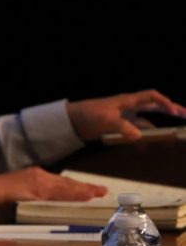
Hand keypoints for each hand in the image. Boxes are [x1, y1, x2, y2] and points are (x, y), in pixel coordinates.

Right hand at [0, 166, 107, 207]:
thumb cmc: (4, 189)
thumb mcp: (23, 185)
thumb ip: (37, 188)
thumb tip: (51, 196)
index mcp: (39, 175)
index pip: (62, 182)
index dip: (78, 186)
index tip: (92, 189)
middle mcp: (42, 177)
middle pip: (67, 184)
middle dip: (85, 188)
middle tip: (103, 190)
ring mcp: (41, 184)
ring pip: (66, 188)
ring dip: (83, 191)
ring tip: (97, 193)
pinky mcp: (38, 190)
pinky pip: (59, 194)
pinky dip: (72, 194)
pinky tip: (82, 196)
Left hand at [67, 90, 185, 141]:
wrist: (72, 121)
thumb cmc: (89, 114)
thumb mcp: (106, 119)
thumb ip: (123, 127)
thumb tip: (140, 137)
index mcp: (127, 101)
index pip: (151, 97)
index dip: (165, 102)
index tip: (175, 112)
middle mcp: (128, 108)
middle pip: (153, 107)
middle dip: (169, 111)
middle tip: (184, 116)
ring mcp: (124, 118)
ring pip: (145, 123)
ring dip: (156, 130)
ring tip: (169, 140)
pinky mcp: (118, 128)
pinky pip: (134, 133)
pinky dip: (141, 140)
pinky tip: (146, 148)